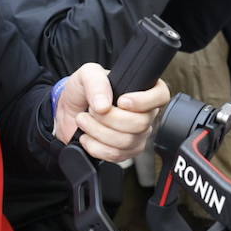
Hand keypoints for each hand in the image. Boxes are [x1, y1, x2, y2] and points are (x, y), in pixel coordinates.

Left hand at [53, 63, 169, 161]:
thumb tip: (104, 105)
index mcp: (141, 90)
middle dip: (109, 118)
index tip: (122, 101)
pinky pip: (116, 155)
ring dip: (98, 131)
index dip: (144, 101)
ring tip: (84, 120)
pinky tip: (87, 137)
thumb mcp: (86, 75)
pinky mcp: (124, 152)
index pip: (161, 96)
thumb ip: (96, 82)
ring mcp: (136, 136)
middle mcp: (144, 114)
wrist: (69, 112)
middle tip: (92, 109)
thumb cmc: (82, 91)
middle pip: (141, 123)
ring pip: (126, 141)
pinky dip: (95, 147)